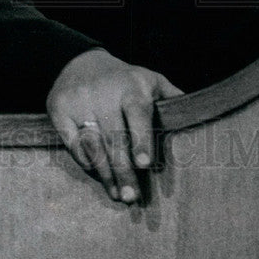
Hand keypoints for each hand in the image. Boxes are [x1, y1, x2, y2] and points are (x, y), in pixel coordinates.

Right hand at [46, 48, 182, 202]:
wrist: (77, 61)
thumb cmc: (124, 79)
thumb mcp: (151, 80)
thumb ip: (172, 98)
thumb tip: (199, 116)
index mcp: (132, 86)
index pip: (137, 114)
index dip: (141, 139)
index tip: (143, 164)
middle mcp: (104, 92)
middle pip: (115, 138)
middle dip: (124, 170)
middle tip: (131, 197)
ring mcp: (79, 101)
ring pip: (93, 145)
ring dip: (106, 173)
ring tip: (117, 194)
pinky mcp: (59, 110)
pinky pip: (73, 144)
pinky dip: (86, 161)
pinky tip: (98, 175)